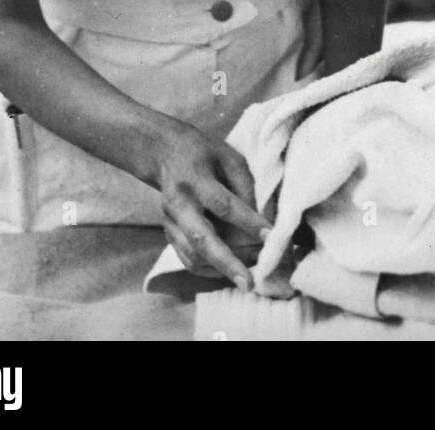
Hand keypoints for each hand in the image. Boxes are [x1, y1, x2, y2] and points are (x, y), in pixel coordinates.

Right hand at [153, 121, 271, 288]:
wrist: (164, 152)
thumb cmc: (204, 153)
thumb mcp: (229, 157)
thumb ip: (246, 186)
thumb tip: (264, 218)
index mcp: (194, 179)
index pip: (223, 205)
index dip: (248, 221)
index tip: (270, 235)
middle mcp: (178, 204)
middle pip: (201, 240)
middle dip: (227, 263)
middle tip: (249, 282)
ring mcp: (169, 222)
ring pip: (193, 256)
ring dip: (221, 270)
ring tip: (248, 276)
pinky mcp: (168, 234)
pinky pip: (187, 260)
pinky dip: (209, 270)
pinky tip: (229, 272)